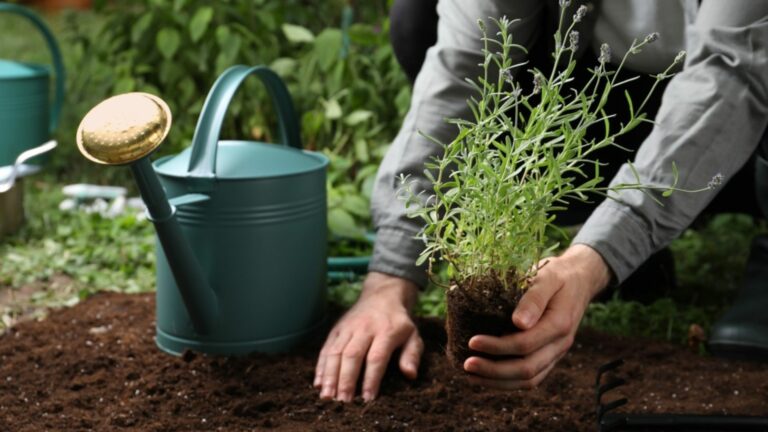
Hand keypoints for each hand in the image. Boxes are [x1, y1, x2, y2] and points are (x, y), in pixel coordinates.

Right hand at [315, 272, 422, 401]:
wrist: (382, 295)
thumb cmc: (399, 322)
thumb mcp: (413, 335)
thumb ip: (412, 354)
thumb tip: (410, 375)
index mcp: (386, 331)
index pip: (376, 357)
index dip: (371, 379)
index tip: (368, 398)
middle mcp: (364, 328)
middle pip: (352, 355)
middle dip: (346, 380)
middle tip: (342, 402)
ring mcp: (348, 327)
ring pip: (335, 352)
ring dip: (330, 375)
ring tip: (326, 397)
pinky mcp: (336, 329)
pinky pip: (326, 348)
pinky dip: (321, 366)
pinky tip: (318, 384)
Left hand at [463, 244, 611, 388]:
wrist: (580, 279)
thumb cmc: (559, 275)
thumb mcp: (547, 277)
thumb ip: (534, 298)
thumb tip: (518, 323)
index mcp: (559, 324)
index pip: (525, 344)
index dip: (497, 347)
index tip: (472, 341)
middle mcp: (560, 344)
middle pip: (527, 369)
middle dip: (494, 370)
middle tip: (467, 364)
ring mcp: (557, 353)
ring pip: (529, 380)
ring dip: (498, 381)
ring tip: (471, 375)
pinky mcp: (551, 356)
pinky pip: (532, 377)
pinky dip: (509, 381)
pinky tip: (487, 376)